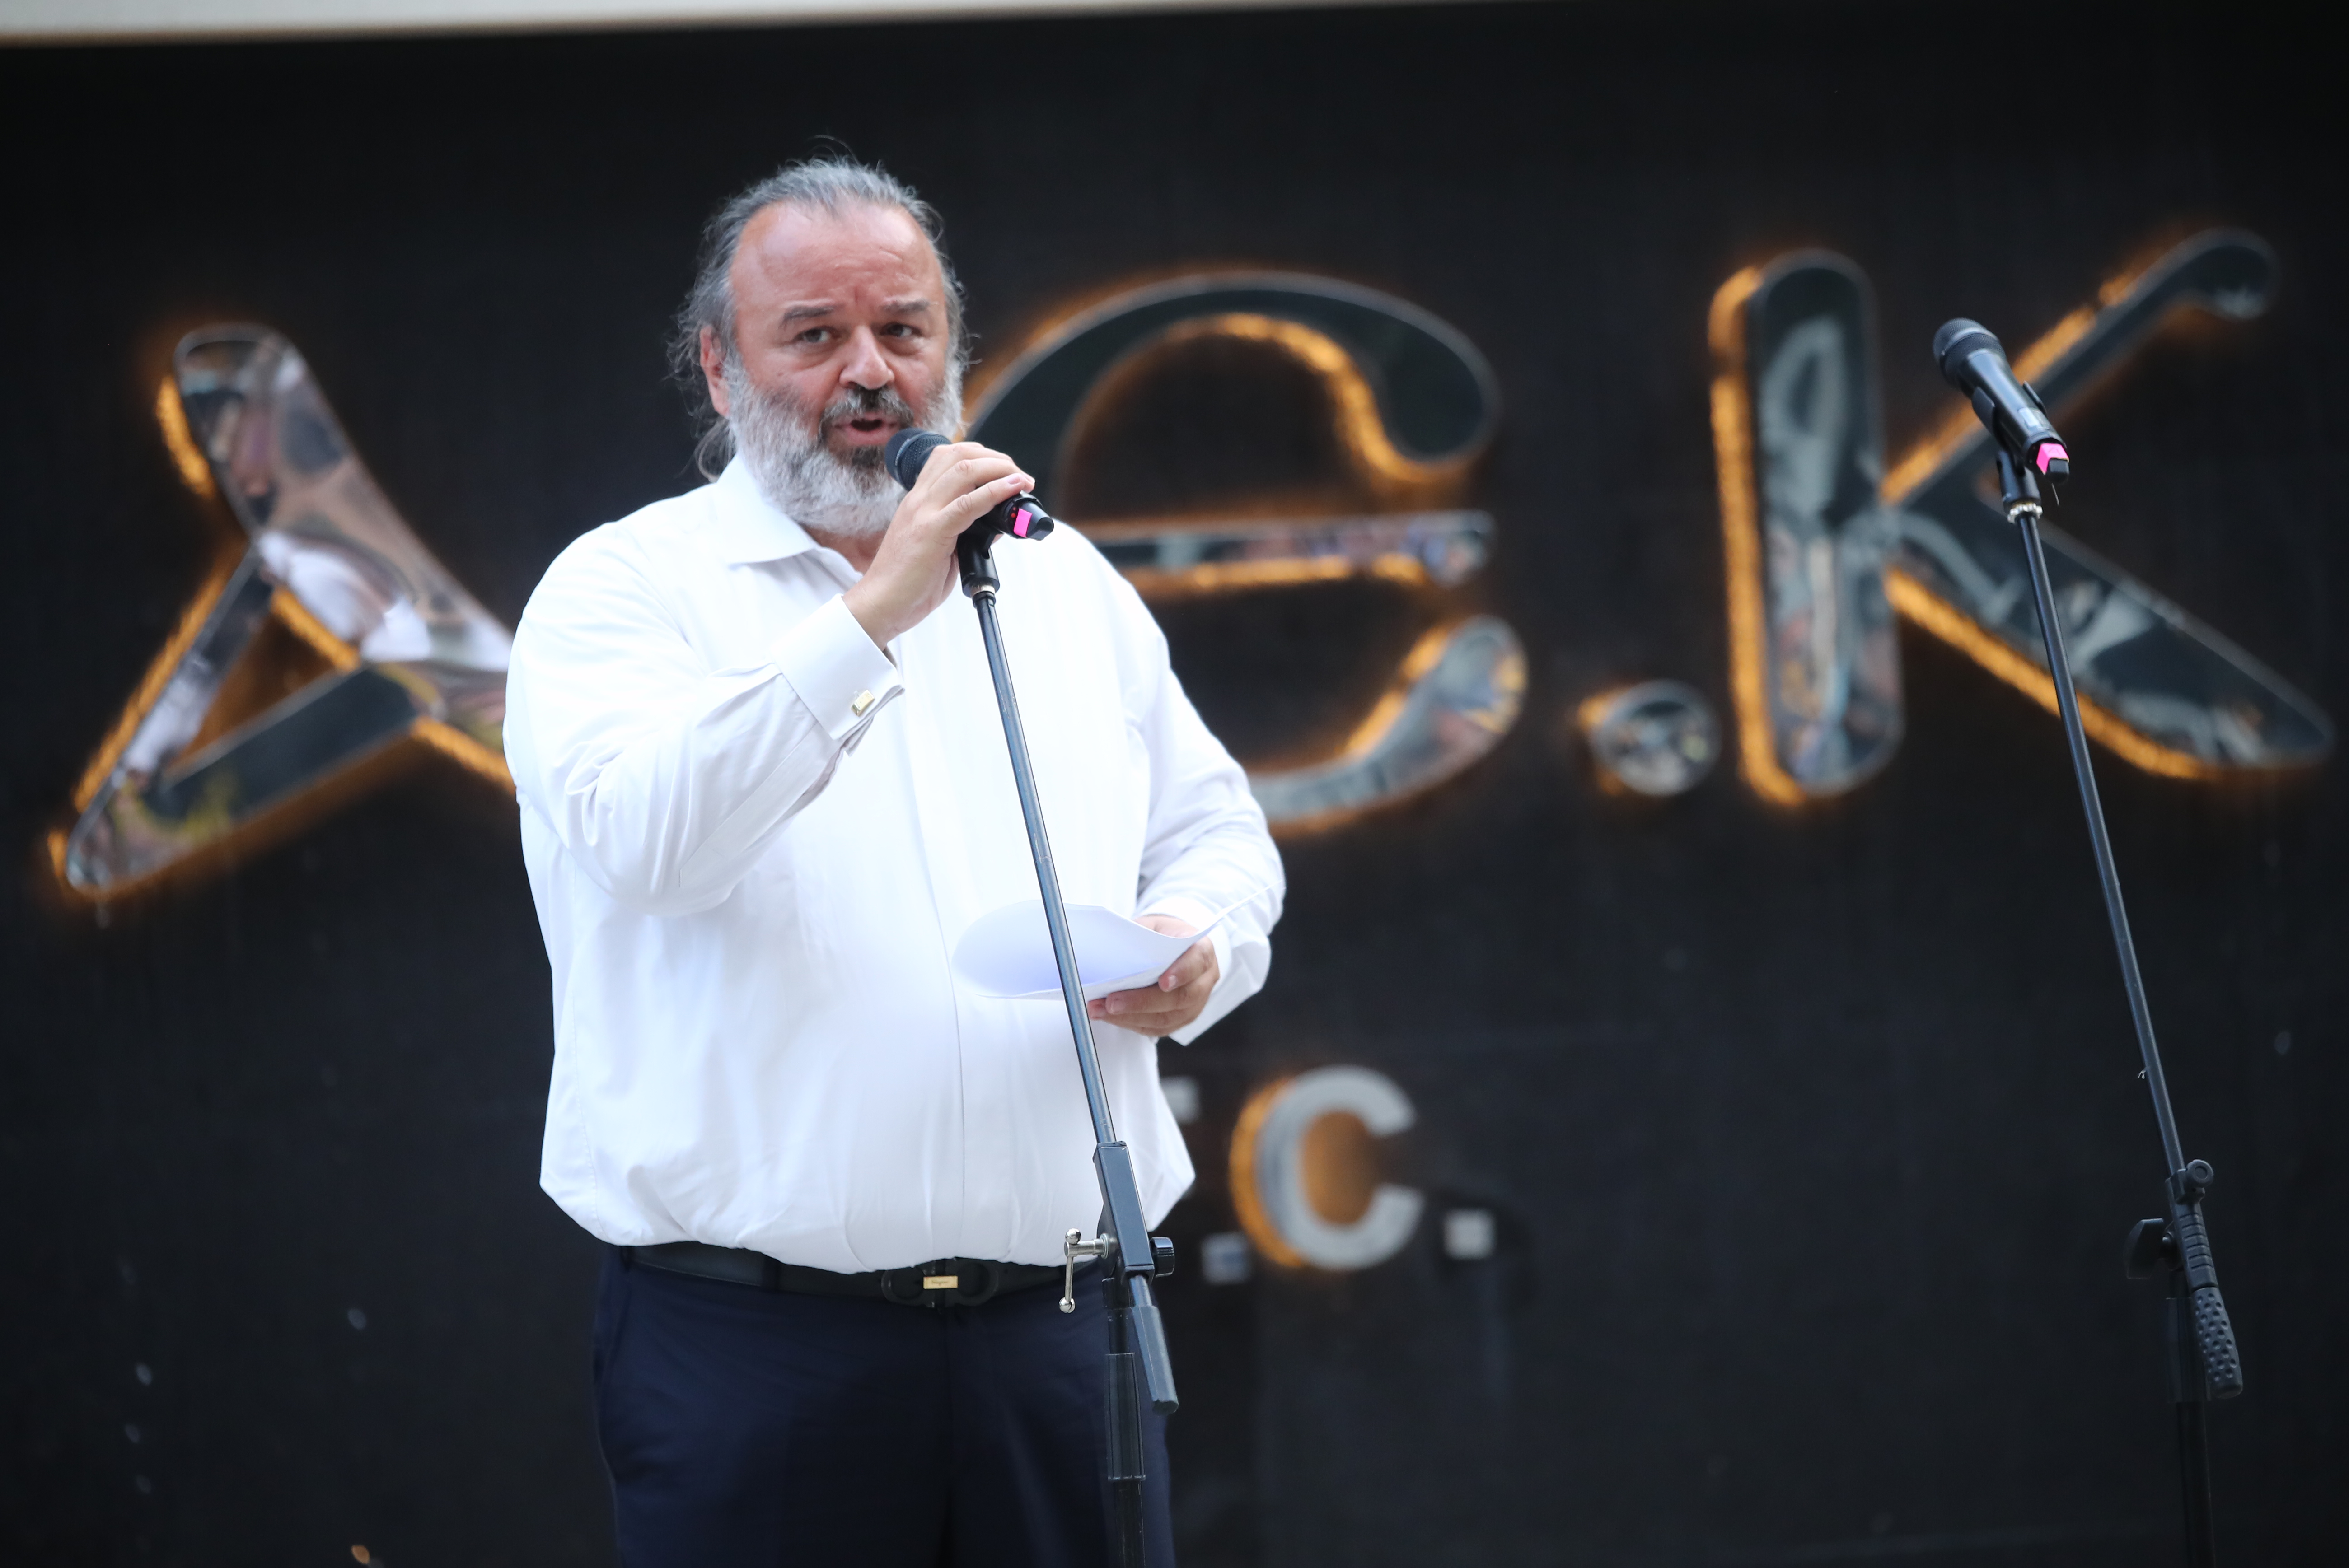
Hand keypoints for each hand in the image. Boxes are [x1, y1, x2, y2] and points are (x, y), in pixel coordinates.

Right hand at [841, 441, 1032, 647]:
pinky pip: (968, 503)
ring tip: (1022, 480)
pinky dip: (996, 491)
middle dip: (996, 458)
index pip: (947, 457)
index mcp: (919, 500)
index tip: (1004, 470)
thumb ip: (965, 532)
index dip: (980, 455)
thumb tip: (996, 525)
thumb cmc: (908, 582)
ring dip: (1000, 468)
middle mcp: (919, 499)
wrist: (881, 604)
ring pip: (964, 469)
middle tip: (1019, 475)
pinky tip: (1014, 488)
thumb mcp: (940, 548)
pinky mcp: (931, 532)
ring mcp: (924, 512)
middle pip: (959, 454)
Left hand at [1087, 915, 1218, 1037]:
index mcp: (1202, 950)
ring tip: (1101, 1010)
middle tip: (1112, 1002)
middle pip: (1180, 997)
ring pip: (1166, 1018)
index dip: (1182, 973)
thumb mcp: (1153, 926)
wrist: (1172, 946)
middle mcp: (1204, 980)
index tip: (1163, 982)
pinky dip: (1130, 1023)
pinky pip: (1157, 1028)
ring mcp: (1195, 1004)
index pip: (1197, 961)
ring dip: (1130, 1016)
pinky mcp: (1180, 1019)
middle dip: (1142, 1002)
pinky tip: (1110, 1017)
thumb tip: (1112, 955)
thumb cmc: (1162, 935)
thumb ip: (1140, 938)